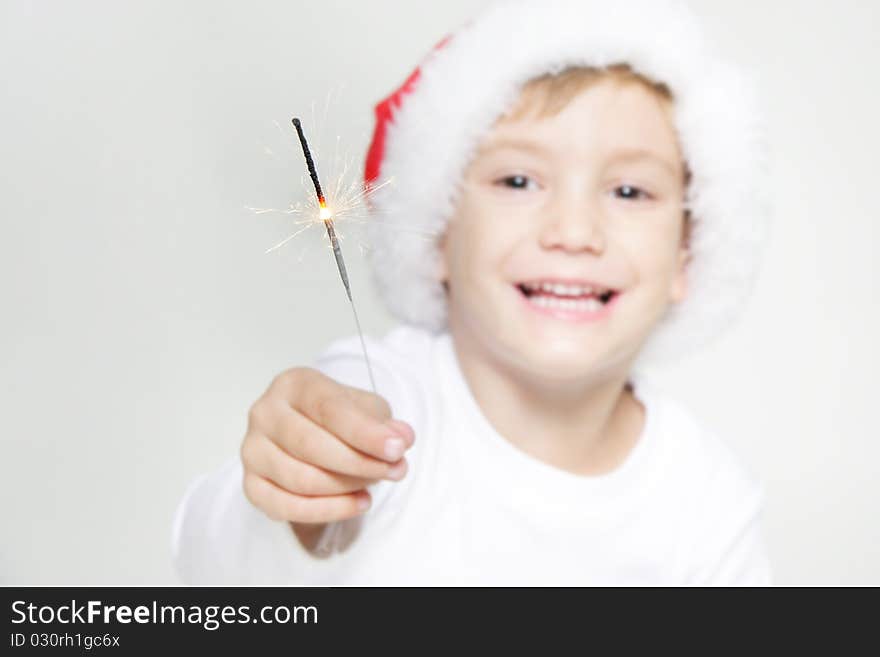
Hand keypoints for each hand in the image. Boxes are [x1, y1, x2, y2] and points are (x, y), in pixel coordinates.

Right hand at [241, 368, 414, 526]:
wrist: (311, 435)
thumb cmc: (337, 418)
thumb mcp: (367, 409)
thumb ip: (383, 422)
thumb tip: (401, 437)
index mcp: (293, 384)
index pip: (328, 408)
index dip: (365, 432)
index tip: (397, 449)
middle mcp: (265, 413)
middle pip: (311, 445)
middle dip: (359, 463)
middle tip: (394, 470)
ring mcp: (252, 450)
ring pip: (300, 479)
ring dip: (346, 487)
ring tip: (376, 484)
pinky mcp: (252, 484)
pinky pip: (287, 507)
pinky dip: (328, 510)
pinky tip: (359, 503)